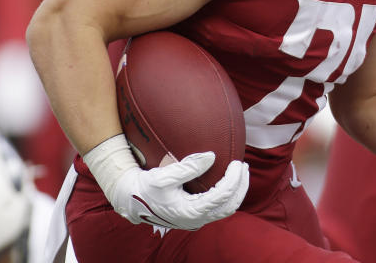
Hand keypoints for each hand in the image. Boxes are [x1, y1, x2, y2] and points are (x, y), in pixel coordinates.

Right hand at [110, 153, 248, 229]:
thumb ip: (188, 167)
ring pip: (226, 209)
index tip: (236, 162)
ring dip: (236, 190)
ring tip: (240, 171)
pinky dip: (227, 194)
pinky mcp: (195, 215)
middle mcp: (197, 219)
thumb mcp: (164, 176)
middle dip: (241, 185)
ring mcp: (197, 219)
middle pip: (230, 205)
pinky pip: (219, 207)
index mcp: (191, 212)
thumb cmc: (146, 187)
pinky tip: (227, 179)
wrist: (132, 200)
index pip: (222, 196)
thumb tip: (212, 156)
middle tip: (243, 165)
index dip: (233, 179)